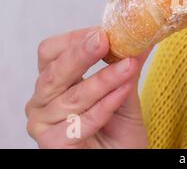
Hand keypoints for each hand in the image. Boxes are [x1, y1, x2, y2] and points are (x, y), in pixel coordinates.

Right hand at [25, 26, 151, 147]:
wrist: (123, 160)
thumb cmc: (118, 131)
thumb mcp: (125, 91)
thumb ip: (128, 65)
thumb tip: (142, 38)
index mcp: (54, 83)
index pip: (52, 52)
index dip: (74, 40)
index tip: (102, 31)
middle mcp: (43, 102)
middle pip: (55, 72)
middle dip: (82, 54)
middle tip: (105, 40)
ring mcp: (44, 125)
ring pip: (74, 96)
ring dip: (104, 80)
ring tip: (129, 67)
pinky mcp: (54, 145)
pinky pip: (81, 121)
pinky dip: (105, 105)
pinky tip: (122, 92)